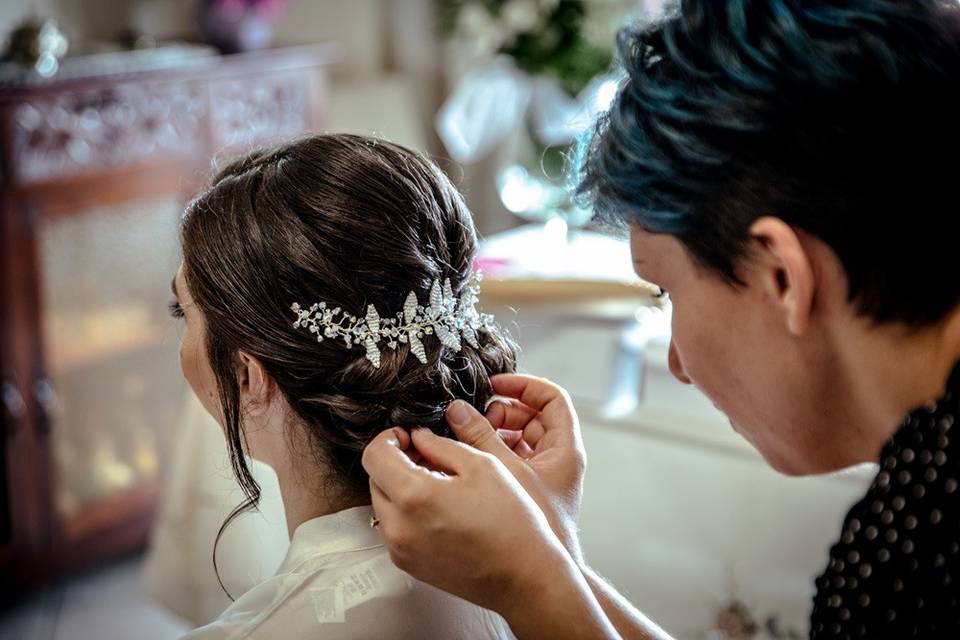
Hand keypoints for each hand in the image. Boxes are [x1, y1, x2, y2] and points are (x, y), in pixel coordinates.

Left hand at [361, 427, 586, 626]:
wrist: (524, 577)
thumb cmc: (511, 524)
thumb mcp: (482, 466)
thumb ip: (441, 445)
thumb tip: (419, 437)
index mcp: (414, 496)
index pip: (373, 455)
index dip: (388, 438)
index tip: (406, 435)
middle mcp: (399, 526)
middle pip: (374, 480)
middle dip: (395, 462)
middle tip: (425, 456)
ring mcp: (401, 550)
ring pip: (383, 505)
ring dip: (400, 488)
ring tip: (436, 483)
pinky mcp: (408, 565)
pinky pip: (394, 528)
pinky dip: (407, 512)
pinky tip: (439, 508)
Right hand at [468, 374, 587, 562]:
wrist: (541, 575)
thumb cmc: (535, 528)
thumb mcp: (504, 472)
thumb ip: (479, 437)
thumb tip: (456, 411)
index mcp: (564, 448)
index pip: (551, 397)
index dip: (524, 384)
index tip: (496, 384)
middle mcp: (556, 458)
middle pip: (530, 415)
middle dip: (499, 411)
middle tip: (472, 417)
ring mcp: (542, 474)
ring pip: (516, 437)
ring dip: (490, 433)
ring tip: (465, 439)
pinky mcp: (527, 488)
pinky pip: (509, 458)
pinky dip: (490, 453)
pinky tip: (468, 459)